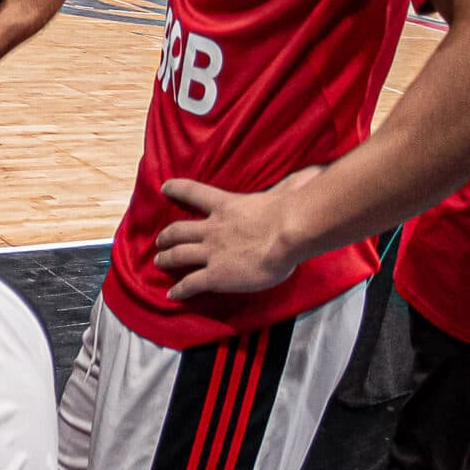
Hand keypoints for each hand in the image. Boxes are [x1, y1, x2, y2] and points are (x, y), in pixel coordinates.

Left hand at [152, 168, 321, 299]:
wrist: (289, 232)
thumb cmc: (292, 209)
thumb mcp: (285, 190)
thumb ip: (287, 185)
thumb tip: (311, 174)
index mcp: (226, 205)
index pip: (194, 192)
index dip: (177, 189)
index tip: (164, 188)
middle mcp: (212, 229)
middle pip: (179, 230)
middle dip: (166, 236)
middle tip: (160, 240)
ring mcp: (211, 252)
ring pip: (178, 255)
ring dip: (166, 259)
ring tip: (159, 262)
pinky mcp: (216, 275)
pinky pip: (191, 283)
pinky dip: (180, 289)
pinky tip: (173, 295)